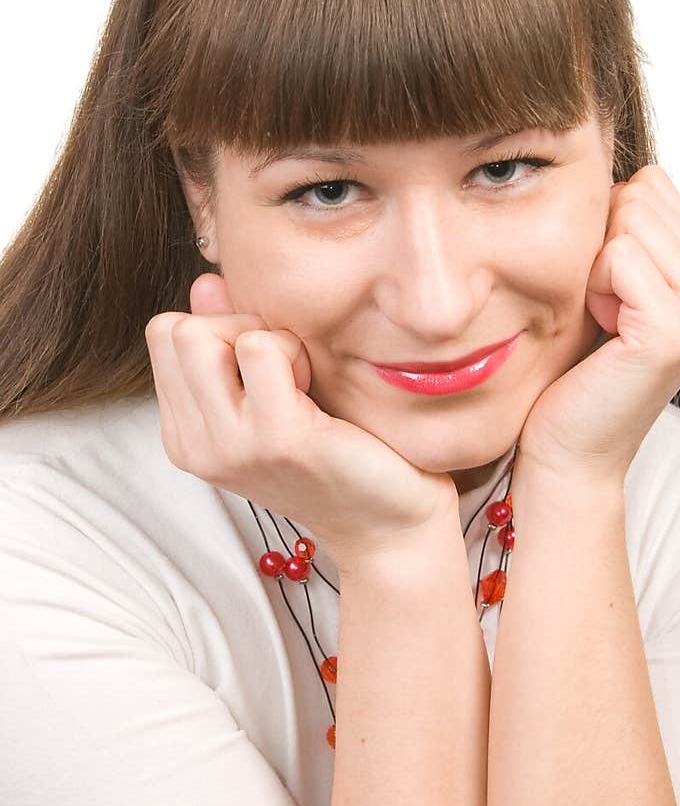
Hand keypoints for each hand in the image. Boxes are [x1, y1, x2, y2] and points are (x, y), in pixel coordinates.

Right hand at [144, 273, 459, 571]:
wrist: (388, 524)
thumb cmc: (337, 453)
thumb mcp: (268, 396)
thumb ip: (230, 340)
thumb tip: (206, 281)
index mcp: (185, 437)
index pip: (165, 335)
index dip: (219, 330)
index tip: (266, 366)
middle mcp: (196, 448)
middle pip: (175, 330)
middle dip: (234, 327)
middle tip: (285, 369)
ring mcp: (231, 447)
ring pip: (203, 334)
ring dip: (263, 338)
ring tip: (300, 380)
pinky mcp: (277, 438)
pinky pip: (260, 347)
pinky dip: (294, 351)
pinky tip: (318, 391)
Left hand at [517, 164, 679, 485]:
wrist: (567, 450)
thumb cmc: (575, 369)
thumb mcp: (609, 282)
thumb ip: (628, 224)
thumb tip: (604, 149)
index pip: (651, 183)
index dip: (608, 229)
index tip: (606, 294)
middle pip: (640, 193)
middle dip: (599, 244)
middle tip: (600, 310)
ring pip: (626, 218)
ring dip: (592, 267)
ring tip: (601, 323)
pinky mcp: (675, 328)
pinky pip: (616, 254)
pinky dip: (590, 287)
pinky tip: (600, 333)